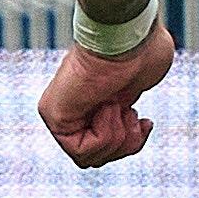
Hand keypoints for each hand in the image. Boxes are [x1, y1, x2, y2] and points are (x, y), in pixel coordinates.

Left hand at [40, 24, 178, 168]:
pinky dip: (104, 134)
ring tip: (118, 107)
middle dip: (126, 143)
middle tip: (130, 114)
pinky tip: (106, 106)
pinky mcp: (55, 118)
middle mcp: (76, 110)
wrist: (130, 38)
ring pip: (92, 159)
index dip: (132, 142)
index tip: (144, 121)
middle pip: (101, 158)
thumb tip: (124, 118)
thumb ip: (129, 107)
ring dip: (116, 136)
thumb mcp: (141, 85)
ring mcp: (62, 115)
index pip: (109, 147)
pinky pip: (81, 152)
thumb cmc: (141, 51)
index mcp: (96, 103)